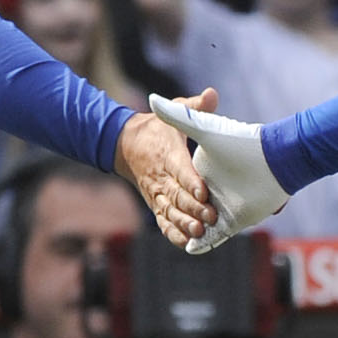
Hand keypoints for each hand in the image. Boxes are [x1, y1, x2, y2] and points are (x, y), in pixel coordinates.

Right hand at [117, 99, 217, 246]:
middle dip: (194, 208)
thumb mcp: (174, 110)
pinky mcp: (156, 205)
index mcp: (168, 154)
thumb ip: (194, 107)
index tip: (203, 191)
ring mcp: (157, 194)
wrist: (125, 145)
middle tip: (211, 217)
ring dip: (184, 223)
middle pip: (177, 196)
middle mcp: (161, 177)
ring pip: (170, 212)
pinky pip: (163, 223)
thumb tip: (211, 94)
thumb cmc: (157, 128)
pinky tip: (188, 243)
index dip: (191, 182)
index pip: (180, 170)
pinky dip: (174, 234)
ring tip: (200, 232)